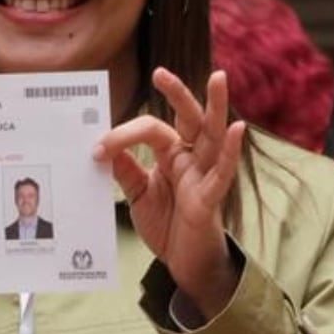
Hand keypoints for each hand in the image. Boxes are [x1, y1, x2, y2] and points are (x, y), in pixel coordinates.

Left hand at [94, 67, 246, 320]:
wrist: (181, 260)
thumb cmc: (166, 223)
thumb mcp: (137, 193)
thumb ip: (124, 170)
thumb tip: (101, 146)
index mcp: (171, 155)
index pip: (150, 130)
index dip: (122, 135)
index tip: (96, 149)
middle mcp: (191, 158)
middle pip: (189, 118)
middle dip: (177, 94)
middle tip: (160, 73)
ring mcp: (204, 175)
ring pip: (213, 135)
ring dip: (216, 106)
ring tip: (218, 77)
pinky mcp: (211, 197)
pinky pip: (223, 171)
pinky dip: (231, 150)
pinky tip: (237, 129)